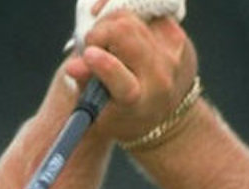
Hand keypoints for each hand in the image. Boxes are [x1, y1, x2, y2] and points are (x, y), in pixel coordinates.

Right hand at [63, 6, 198, 144]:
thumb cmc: (124, 112)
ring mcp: (171, 54)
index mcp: (138, 102)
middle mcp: (159, 77)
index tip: (88, 55)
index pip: (124, 82)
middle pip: (124, 32)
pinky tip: (122, 35)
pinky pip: (142, 15)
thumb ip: (86, 85)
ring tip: (106, 42)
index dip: (105, 65)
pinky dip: (125, 21)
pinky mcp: (175, 35)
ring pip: (129, 18)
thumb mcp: (99, 110)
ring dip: (109, 25)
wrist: (167, 111)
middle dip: (99, 33)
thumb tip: (73, 66)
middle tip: (92, 45)